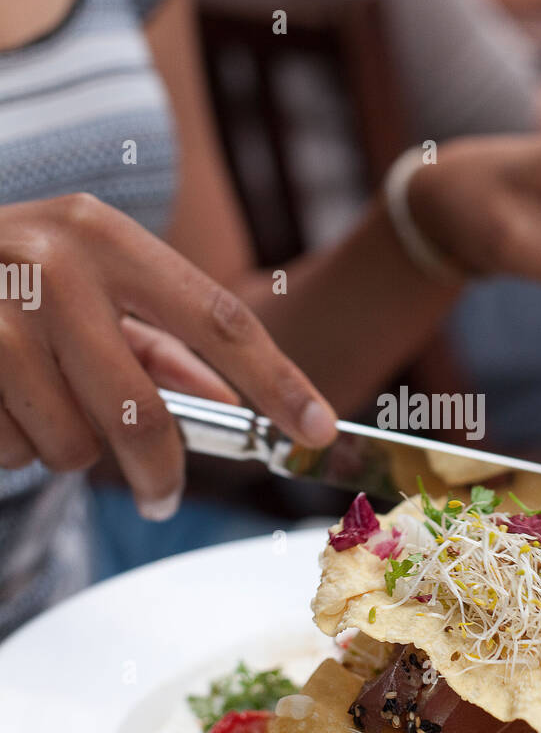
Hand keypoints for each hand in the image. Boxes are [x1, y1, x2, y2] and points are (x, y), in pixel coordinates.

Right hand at [0, 194, 336, 516]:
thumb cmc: (7, 274)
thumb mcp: (87, 280)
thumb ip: (161, 342)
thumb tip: (235, 408)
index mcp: (105, 236)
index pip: (218, 317)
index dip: (276, 381)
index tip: (317, 429)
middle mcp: (53, 265)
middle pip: (144, 412)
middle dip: (161, 472)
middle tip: (161, 496)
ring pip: (70, 444)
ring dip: (65, 448)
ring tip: (37, 403)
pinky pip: (11, 450)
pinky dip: (12, 444)